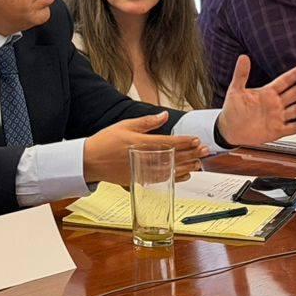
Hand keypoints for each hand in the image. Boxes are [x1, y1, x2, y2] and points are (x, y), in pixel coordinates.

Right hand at [81, 112, 204, 185]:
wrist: (90, 161)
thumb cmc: (105, 142)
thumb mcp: (124, 125)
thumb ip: (146, 122)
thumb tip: (164, 115)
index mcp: (141, 143)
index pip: (169, 143)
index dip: (185, 142)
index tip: (196, 139)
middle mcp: (144, 158)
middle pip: (174, 157)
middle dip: (191, 153)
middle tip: (205, 150)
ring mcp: (143, 170)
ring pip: (171, 170)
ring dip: (187, 166)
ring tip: (199, 162)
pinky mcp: (141, 179)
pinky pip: (163, 180)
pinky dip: (175, 177)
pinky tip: (185, 175)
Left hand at [214, 57, 295, 147]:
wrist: (230, 129)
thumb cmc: (233, 109)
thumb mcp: (235, 90)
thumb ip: (241, 74)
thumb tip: (243, 57)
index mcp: (267, 93)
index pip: (284, 81)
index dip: (295, 74)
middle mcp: (275, 104)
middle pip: (294, 93)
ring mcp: (277, 117)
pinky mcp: (277, 131)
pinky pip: (293, 128)